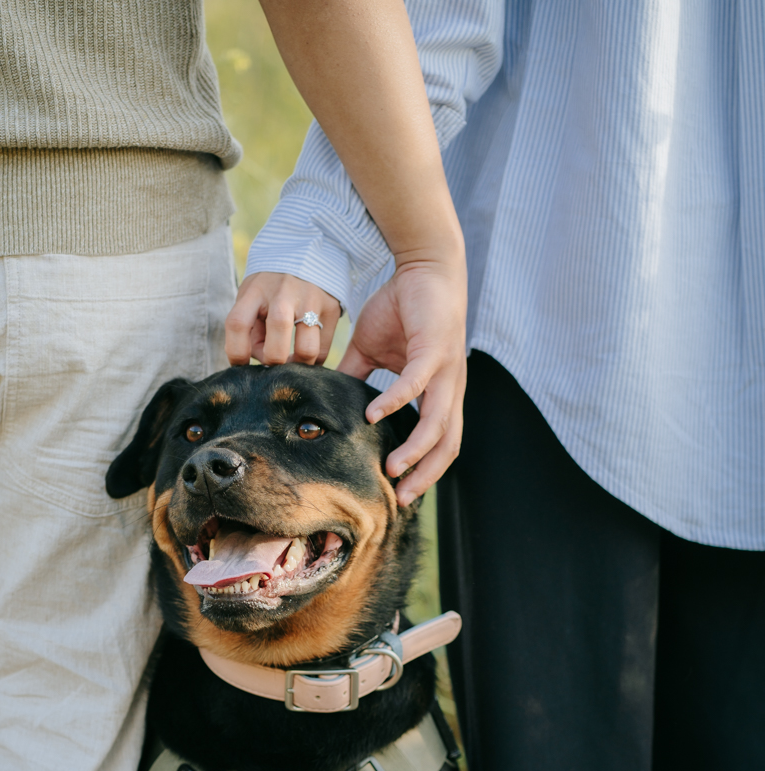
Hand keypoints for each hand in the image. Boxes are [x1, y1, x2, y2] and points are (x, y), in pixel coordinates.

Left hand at [225, 273, 342, 366]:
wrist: (309, 253)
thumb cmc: (271, 287)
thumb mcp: (252, 297)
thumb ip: (251, 329)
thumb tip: (264, 362)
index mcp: (256, 291)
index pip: (238, 325)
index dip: (236, 352)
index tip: (241, 364)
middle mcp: (283, 295)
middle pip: (275, 348)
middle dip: (273, 364)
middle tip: (274, 362)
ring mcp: (311, 301)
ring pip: (306, 352)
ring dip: (297, 366)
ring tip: (293, 361)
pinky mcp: (332, 308)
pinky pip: (322, 351)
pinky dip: (312, 361)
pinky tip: (306, 353)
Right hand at [339, 255, 467, 503]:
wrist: (425, 264)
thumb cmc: (402, 306)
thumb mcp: (372, 349)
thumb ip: (355, 377)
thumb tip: (329, 399)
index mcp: (438, 392)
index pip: (439, 443)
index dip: (425, 471)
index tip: (400, 494)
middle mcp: (448, 387)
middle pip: (447, 445)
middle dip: (426, 476)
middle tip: (401, 498)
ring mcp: (446, 370)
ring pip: (438, 422)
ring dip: (416, 450)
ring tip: (391, 470)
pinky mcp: (436, 347)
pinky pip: (415, 383)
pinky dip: (395, 401)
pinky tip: (374, 416)